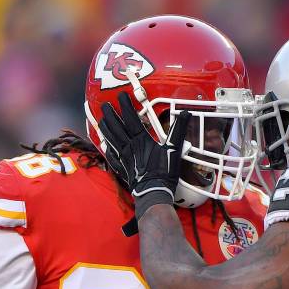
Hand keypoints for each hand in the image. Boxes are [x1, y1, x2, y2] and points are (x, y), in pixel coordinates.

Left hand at [99, 92, 190, 217]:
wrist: (153, 193)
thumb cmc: (164, 172)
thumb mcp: (174, 150)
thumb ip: (179, 131)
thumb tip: (186, 113)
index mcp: (141, 140)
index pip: (131, 119)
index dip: (126, 106)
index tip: (121, 95)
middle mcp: (129, 147)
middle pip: (116, 127)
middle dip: (111, 115)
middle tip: (105, 105)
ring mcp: (124, 158)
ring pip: (111, 139)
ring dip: (106, 128)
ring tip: (102, 119)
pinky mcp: (122, 168)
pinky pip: (111, 155)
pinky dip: (107, 148)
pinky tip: (104, 144)